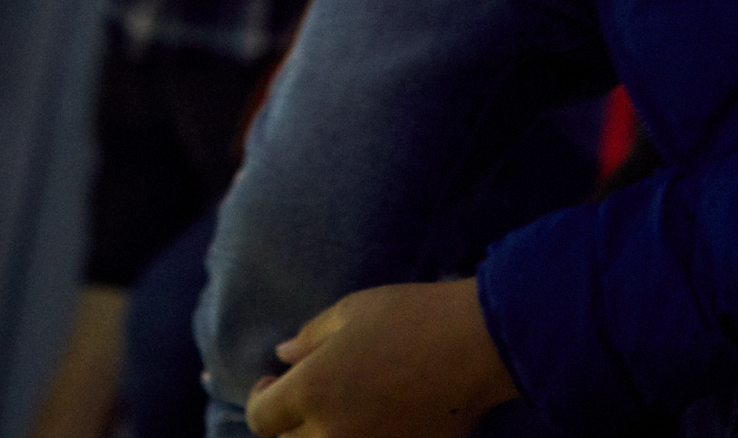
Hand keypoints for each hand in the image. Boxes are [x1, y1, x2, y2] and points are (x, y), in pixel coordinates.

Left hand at [244, 280, 517, 437]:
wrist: (478, 347)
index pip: (261, 418)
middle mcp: (331, 433)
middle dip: (288, 423)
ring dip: (320, 436)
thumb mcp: (349, 312)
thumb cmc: (410, 317)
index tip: (271, 381)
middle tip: (306, 398)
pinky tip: (371, 421)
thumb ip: (309, 338)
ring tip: (338, 412)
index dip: (259, 398)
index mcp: (311, 391)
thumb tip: (283, 357)